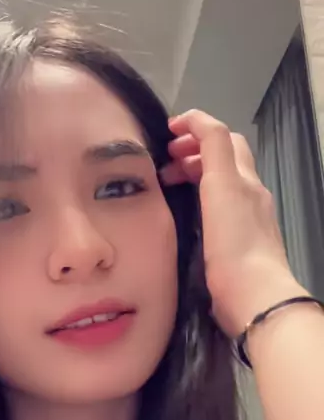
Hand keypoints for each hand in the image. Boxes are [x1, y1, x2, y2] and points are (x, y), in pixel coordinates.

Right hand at [160, 109, 304, 337]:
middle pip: (225, 158)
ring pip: (222, 184)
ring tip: (170, 185)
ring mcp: (248, 220)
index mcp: (243, 179)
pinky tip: (186, 215)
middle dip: (194, 150)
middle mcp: (249, 194)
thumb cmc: (234, 243)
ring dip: (196, 174)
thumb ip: (213, 148)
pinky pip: (220, 209)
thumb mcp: (222, 186)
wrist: (253, 296)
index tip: (166, 130)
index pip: (221, 137)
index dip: (195, 125)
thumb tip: (198, 122)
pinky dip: (201, 199)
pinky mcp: (240, 245)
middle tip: (165, 161)